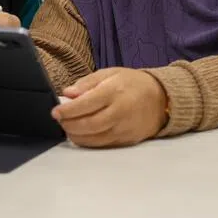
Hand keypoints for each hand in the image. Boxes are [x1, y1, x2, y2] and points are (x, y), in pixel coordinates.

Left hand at [51, 68, 168, 148]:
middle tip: (60, 121)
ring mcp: (124, 128)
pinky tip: (81, 135)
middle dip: (69, 125)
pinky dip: (88, 142)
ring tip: (68, 128)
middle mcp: (119, 111)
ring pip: (94, 138)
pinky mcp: (126, 140)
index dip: (68, 110)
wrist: (161, 99)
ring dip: (76, 135)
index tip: (55, 111)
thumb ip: (87, 83)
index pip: (86, 104)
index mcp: (114, 91)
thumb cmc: (132, 83)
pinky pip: (103, 144)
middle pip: (88, 124)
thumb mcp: (110, 73)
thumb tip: (67, 94)